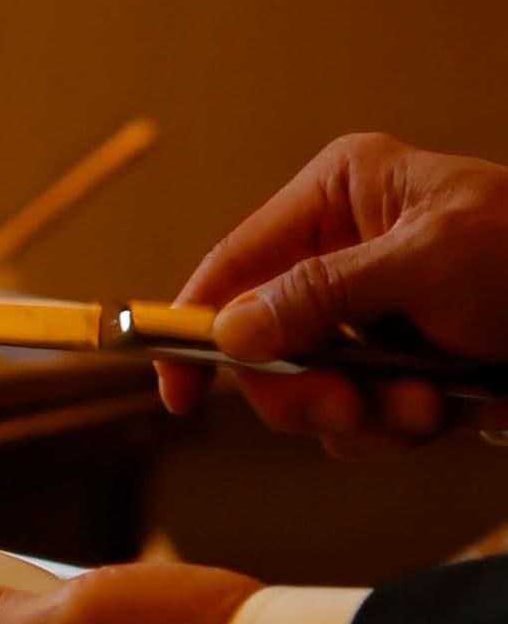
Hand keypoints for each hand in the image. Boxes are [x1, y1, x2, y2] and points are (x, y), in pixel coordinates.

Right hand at [155, 132, 507, 453]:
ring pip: (310, 394)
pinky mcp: (397, 366)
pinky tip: (446, 410)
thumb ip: (319, 296)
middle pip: (262, 346)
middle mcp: (343, 251)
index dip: (194, 328)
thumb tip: (228, 331)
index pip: (233, 264)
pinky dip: (396, 429)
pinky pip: (357, 419)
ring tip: (428, 406)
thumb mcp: (424, 265)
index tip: (178, 392)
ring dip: (365, 416)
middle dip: (308, 390)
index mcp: (342, 194)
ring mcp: (369, 314)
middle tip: (350, 406)